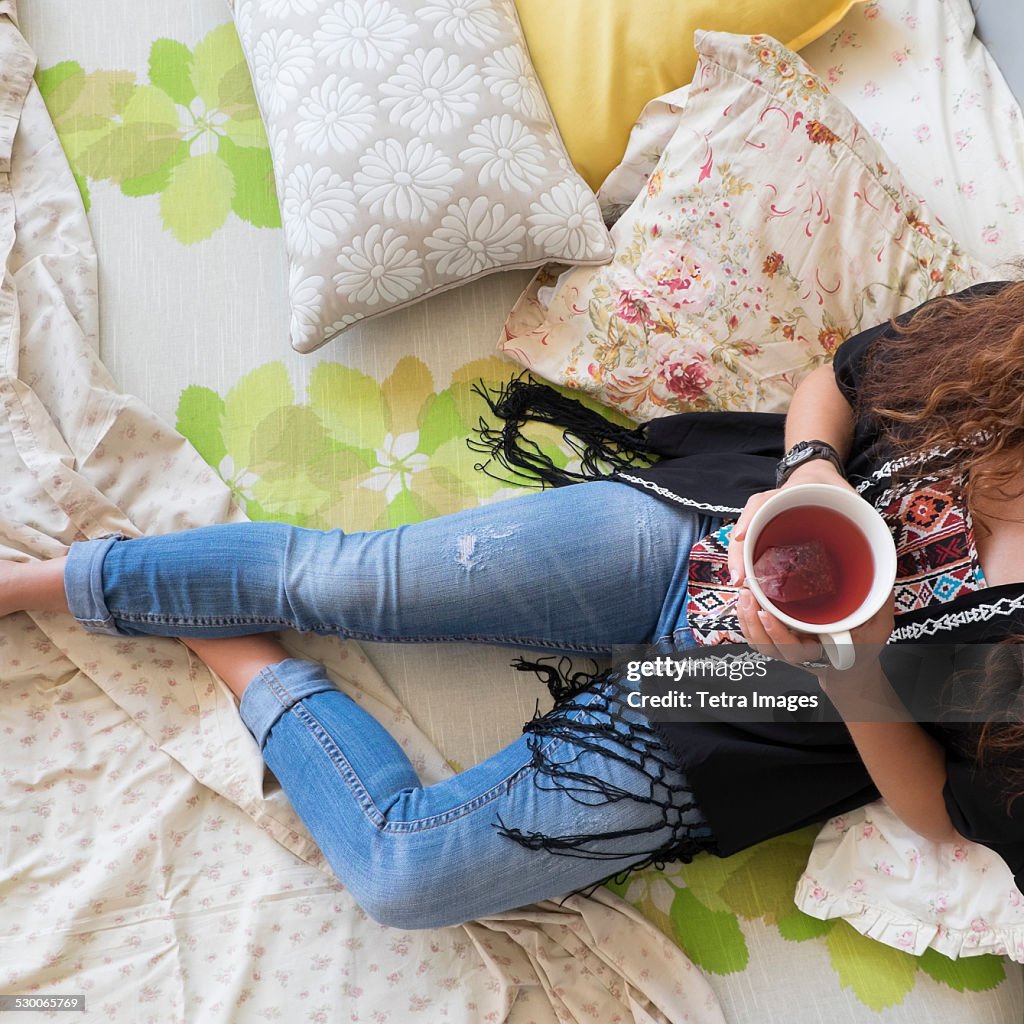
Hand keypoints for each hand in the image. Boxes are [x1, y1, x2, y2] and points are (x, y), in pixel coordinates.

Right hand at [726, 460, 856, 585]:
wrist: (816, 478)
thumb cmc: (828, 488)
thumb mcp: (845, 494)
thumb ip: (861, 514)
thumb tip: (881, 547)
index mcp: (784, 494)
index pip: (760, 505)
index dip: (749, 523)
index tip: (740, 540)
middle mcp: (767, 508)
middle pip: (745, 530)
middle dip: (739, 555)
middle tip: (740, 580)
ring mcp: (763, 521)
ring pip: (744, 542)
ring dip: (740, 564)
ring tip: (741, 588)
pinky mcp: (765, 534)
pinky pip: (751, 548)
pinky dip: (748, 566)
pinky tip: (749, 584)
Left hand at [736, 587, 894, 677]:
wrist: (851, 671)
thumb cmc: (864, 647)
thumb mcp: (879, 626)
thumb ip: (878, 604)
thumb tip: (880, 577)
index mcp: (822, 653)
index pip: (795, 650)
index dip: (778, 634)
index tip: (766, 615)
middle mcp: (801, 656)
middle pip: (770, 647)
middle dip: (754, 623)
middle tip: (747, 596)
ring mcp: (788, 652)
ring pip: (760, 644)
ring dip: (746, 620)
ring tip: (742, 595)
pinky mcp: (779, 645)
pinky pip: (757, 639)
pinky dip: (745, 622)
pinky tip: (742, 602)